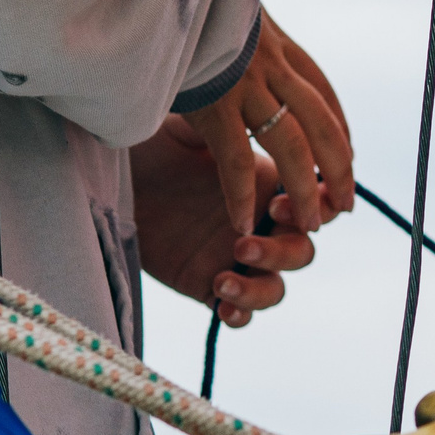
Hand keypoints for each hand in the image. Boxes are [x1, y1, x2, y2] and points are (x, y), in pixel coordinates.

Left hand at [133, 116, 318, 327]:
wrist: (119, 178)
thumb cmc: (156, 147)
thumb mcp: (193, 132)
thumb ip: (234, 134)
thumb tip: (268, 120)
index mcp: (268, 187)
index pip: (316, 203)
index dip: (313, 209)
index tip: (276, 203)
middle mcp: (260, 226)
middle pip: (302, 250)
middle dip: (283, 251)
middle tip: (243, 242)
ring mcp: (237, 259)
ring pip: (278, 287)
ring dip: (261, 287)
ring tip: (224, 277)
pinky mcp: (210, 286)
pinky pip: (242, 314)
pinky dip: (240, 314)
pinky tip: (221, 305)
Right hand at [175, 10, 352, 238]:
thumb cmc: (183, 1)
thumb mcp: (227, 19)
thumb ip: (241, 45)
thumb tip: (237, 60)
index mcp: (277, 45)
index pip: (325, 96)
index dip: (340, 134)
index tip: (346, 160)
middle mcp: (271, 64)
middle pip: (323, 125)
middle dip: (339, 170)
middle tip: (345, 205)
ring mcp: (245, 83)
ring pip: (292, 146)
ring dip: (305, 190)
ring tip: (309, 225)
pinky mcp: (213, 101)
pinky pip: (237, 160)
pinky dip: (242, 195)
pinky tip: (241, 222)